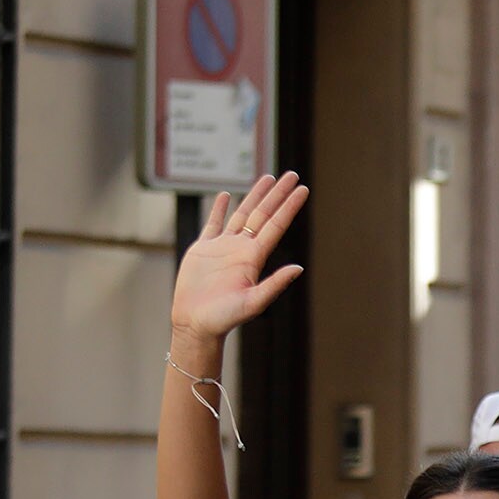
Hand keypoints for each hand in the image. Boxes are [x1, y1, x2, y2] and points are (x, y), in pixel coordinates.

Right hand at [169, 172, 308, 348]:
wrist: (197, 324)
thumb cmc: (225, 318)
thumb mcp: (254, 302)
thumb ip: (275, 284)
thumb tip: (298, 268)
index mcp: (254, 258)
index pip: (276, 225)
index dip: (289, 206)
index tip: (302, 189)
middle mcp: (242, 249)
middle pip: (263, 214)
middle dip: (277, 194)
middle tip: (291, 174)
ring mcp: (223, 247)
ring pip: (242, 214)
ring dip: (255, 196)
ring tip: (267, 178)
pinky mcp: (203, 249)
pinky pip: (213, 224)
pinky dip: (219, 208)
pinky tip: (228, 196)